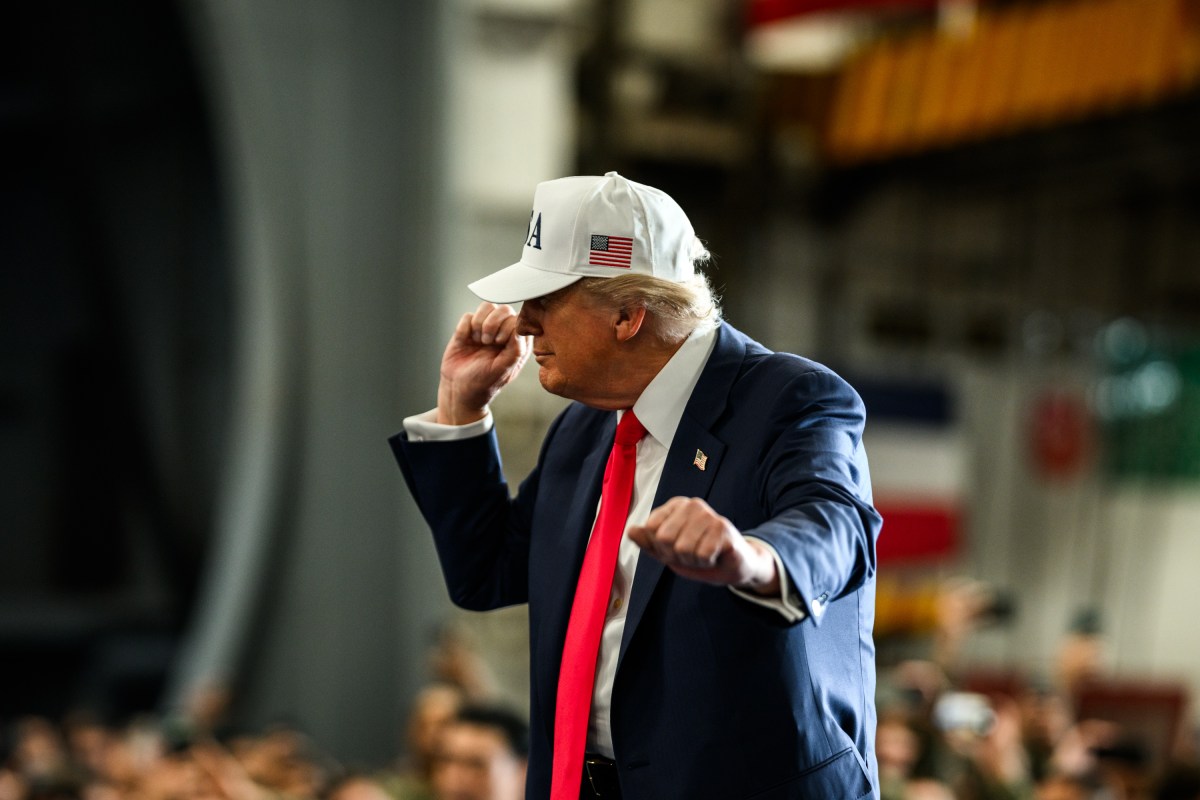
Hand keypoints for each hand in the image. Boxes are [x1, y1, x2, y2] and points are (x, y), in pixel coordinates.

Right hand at [437, 302, 529, 424]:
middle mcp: (503, 332)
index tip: (498, 344)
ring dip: (480, 323)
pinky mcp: (468, 329)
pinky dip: (465, 328)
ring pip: (487, 306)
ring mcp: (485, 329)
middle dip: (493, 323)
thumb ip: (515, 351)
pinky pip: (468, 316)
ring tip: (478, 341)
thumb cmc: (484, 383)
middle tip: (487, 342)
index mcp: (516, 342)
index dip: (507, 327)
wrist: (458, 389)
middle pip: (504, 309)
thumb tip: (519, 330)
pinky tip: (466, 341)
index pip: (518, 319)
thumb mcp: (503, 370)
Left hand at [627, 497, 779, 593]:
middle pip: (664, 539)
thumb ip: (648, 542)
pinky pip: (702, 555)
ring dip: (692, 560)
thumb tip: (630, 531)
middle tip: (691, 553)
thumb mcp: (668, 551)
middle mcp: (692, 505)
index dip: (660, 547)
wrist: (732, 566)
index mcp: (675, 505)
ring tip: (703, 554)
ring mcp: (709, 515)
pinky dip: (707, 562)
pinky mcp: (724, 528)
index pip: (650, 529)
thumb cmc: (698, 555)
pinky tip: (715, 556)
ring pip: (683, 549)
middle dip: (676, 555)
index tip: (674, 548)